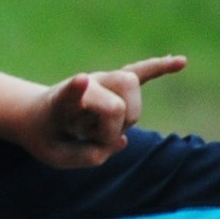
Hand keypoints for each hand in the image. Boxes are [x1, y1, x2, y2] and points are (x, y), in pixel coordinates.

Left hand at [29, 55, 186, 167]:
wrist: (37, 114)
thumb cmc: (46, 135)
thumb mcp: (55, 156)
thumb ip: (86, 156)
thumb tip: (120, 141)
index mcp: (61, 102)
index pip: (72, 94)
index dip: (78, 91)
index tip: (80, 80)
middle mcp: (85, 85)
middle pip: (118, 107)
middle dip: (113, 131)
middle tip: (91, 136)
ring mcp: (102, 80)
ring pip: (132, 101)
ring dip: (124, 122)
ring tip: (98, 126)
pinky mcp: (116, 81)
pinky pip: (143, 71)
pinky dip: (161, 67)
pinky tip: (182, 62)